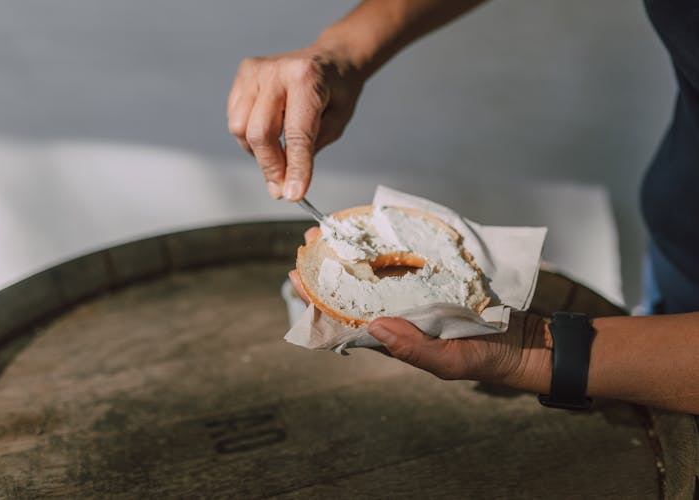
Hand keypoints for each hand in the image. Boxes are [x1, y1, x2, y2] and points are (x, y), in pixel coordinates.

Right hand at [227, 47, 364, 200]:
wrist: (330, 59)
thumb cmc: (336, 91)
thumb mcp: (336, 124)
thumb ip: (309, 153)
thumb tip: (285, 186)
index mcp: (306, 78)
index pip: (297, 134)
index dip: (295, 168)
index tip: (293, 194)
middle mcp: (276, 71)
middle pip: (260, 133)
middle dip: (271, 167)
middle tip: (282, 187)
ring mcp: (254, 71)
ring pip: (241, 129)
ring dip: (258, 152)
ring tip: (279, 153)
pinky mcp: (242, 76)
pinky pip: (235, 119)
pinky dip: (250, 137)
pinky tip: (269, 135)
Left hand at [288, 227, 550, 392]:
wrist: (526, 341)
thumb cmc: (484, 358)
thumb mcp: (448, 361)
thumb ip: (411, 348)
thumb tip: (373, 326)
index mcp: (394, 335)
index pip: (347, 317)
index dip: (319, 296)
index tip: (296, 274)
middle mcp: (400, 311)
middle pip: (357, 287)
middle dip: (331, 265)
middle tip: (311, 241)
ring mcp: (417, 293)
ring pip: (379, 269)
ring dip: (356, 249)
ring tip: (334, 228)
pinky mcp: (437, 277)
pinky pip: (410, 258)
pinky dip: (392, 242)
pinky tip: (377, 227)